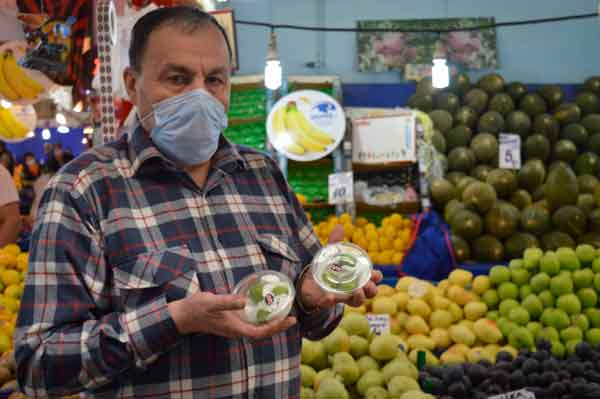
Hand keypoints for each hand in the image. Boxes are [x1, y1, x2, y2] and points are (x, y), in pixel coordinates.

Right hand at [168, 292, 295, 338]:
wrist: (184, 314)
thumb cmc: (197, 308)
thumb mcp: (212, 302)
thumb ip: (228, 302)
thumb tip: (245, 301)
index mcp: (235, 328)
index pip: (260, 332)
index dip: (275, 328)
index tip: (289, 320)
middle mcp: (237, 329)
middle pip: (262, 331)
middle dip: (278, 326)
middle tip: (293, 318)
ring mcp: (235, 326)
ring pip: (257, 327)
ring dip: (271, 321)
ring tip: (284, 312)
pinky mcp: (232, 320)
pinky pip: (251, 321)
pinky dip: (261, 315)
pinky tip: (266, 306)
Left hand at [299, 224, 382, 309]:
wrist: (308, 282)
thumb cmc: (326, 269)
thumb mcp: (330, 255)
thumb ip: (335, 242)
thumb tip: (339, 226)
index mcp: (357, 278)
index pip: (372, 279)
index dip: (377, 278)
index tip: (376, 274)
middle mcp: (353, 289)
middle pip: (369, 293)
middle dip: (372, 290)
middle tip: (368, 285)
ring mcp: (342, 297)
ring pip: (356, 302)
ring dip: (359, 298)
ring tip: (357, 292)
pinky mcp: (328, 302)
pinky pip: (331, 305)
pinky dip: (331, 302)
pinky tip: (330, 297)